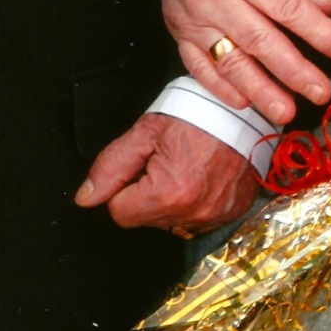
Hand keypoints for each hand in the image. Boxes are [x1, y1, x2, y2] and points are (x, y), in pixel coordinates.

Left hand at [75, 113, 257, 233]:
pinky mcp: (231, 213)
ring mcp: (215, 216)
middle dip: (147, 194)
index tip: (140, 165)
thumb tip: (86, 197)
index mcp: (167, 193)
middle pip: (146, 218)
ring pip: (171, 221)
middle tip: (165, 160)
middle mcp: (193, 213)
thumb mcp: (145, 132)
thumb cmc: (196, 114)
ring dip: (171, 199)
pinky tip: (201, 175)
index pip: (120, 212)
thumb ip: (110, 166)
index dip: (122, 187)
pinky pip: (198, 218)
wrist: (244, 109)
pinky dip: (195, 201)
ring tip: (186, 166)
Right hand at [153, 0, 330, 123]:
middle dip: (294, 71)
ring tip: (285, 112)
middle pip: (261, 41)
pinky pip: (197, 66)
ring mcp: (193, 17)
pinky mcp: (178, 30)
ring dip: (259, 90)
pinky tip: (243, 102)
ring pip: (229, 61)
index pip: (287, 7)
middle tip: (321, 91)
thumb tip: (327, 8)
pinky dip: (220, 87)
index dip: (319, 32)